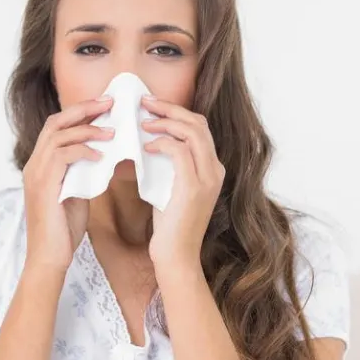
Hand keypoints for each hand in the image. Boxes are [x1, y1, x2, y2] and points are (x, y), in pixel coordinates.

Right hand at [21, 96, 114, 271]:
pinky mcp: (44, 185)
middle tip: (110, 103)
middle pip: (56, 122)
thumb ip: (83, 173)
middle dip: (84, 109)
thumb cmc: (63, 230)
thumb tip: (104, 157)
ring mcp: (36, 174)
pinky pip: (63, 156)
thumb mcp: (77, 194)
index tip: (106, 106)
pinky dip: (83, 150)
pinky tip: (102, 155)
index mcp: (41, 165)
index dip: (80, 113)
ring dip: (87, 129)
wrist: (50, 257)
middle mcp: (34, 164)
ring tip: (112, 130)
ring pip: (58, 135)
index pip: (58, 127)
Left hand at [140, 95, 224, 275]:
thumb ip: (168, 166)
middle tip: (145, 103)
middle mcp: (215, 170)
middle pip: (198, 123)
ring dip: (165, 122)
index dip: (176, 113)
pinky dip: (162, 142)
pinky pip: (179, 151)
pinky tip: (146, 146)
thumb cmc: (170, 226)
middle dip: (170, 109)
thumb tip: (148, 143)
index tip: (152, 107)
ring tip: (144, 121)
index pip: (199, 128)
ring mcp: (207, 178)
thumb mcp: (171, 189)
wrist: (177, 256)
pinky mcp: (194, 187)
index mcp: (212, 169)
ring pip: (192, 132)